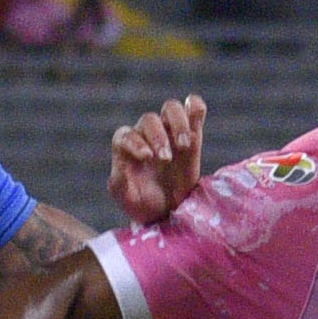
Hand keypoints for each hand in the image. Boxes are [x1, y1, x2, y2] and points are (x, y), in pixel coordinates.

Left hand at [108, 95, 205, 224]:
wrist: (168, 211)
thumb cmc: (143, 203)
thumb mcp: (126, 198)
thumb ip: (120, 184)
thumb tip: (121, 169)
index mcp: (126, 146)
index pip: (127, 135)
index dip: (136, 142)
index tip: (147, 158)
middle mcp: (146, 134)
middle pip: (149, 120)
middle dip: (158, 137)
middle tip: (166, 159)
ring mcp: (170, 131)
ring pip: (171, 108)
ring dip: (178, 123)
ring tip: (184, 146)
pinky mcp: (192, 134)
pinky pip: (193, 110)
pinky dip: (196, 107)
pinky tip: (197, 115)